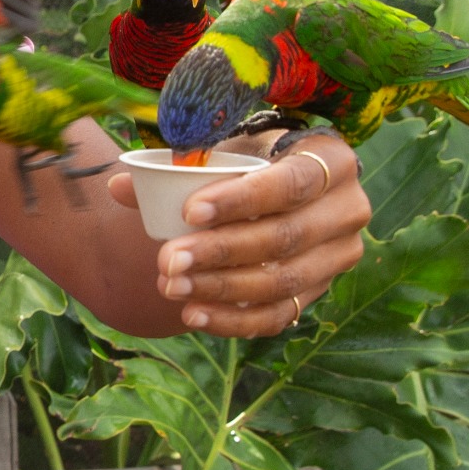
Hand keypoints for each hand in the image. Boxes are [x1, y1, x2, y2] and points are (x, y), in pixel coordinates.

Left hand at [109, 132, 371, 337]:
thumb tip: (120, 187)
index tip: (188, 212)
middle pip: (285, 239)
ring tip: (170, 286)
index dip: (241, 201)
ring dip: (221, 289)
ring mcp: (339, 257)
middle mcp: (348, 210)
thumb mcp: (227, 149)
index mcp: (333, 160)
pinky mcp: (321, 292)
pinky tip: (193, 314)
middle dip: (221, 253)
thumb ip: (179, 165)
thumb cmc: (252, 158)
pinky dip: (235, 320)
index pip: (291, 184)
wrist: (283, 185)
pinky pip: (280, 316)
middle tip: (167, 260)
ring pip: (283, 283)